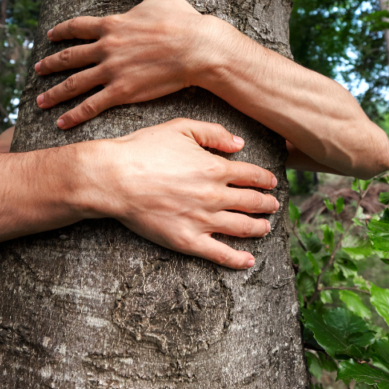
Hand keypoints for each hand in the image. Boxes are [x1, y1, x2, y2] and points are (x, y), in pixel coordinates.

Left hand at [35, 0, 232, 128]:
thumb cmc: (183, 20)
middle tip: (36, 70)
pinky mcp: (122, 91)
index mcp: (112, 24)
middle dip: (50, 64)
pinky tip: (62, 122)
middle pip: (68, 57)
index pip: (76, 27)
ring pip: (74, 83)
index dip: (60, 32)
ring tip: (40, 101)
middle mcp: (106, 47)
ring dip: (55, 93)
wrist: (197, 48)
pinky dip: (74, 114)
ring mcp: (111, 70)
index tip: (50, 37)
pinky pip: (92, 105)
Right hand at [80, 118, 277, 268]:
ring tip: (266, 228)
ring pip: (243, 228)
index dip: (266, 179)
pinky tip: (249, 261)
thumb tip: (239, 144)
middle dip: (267, 204)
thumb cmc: (143, 149)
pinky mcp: (188, 241)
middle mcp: (215, 196)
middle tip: (274, 206)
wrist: (114, 178)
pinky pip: (220, 254)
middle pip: (252, 202)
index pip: (252, 175)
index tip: (272, 182)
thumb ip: (214, 133)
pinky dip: (238, 260)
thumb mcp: (180, 128)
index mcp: (215, 168)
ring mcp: (203, 220)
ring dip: (260, 228)